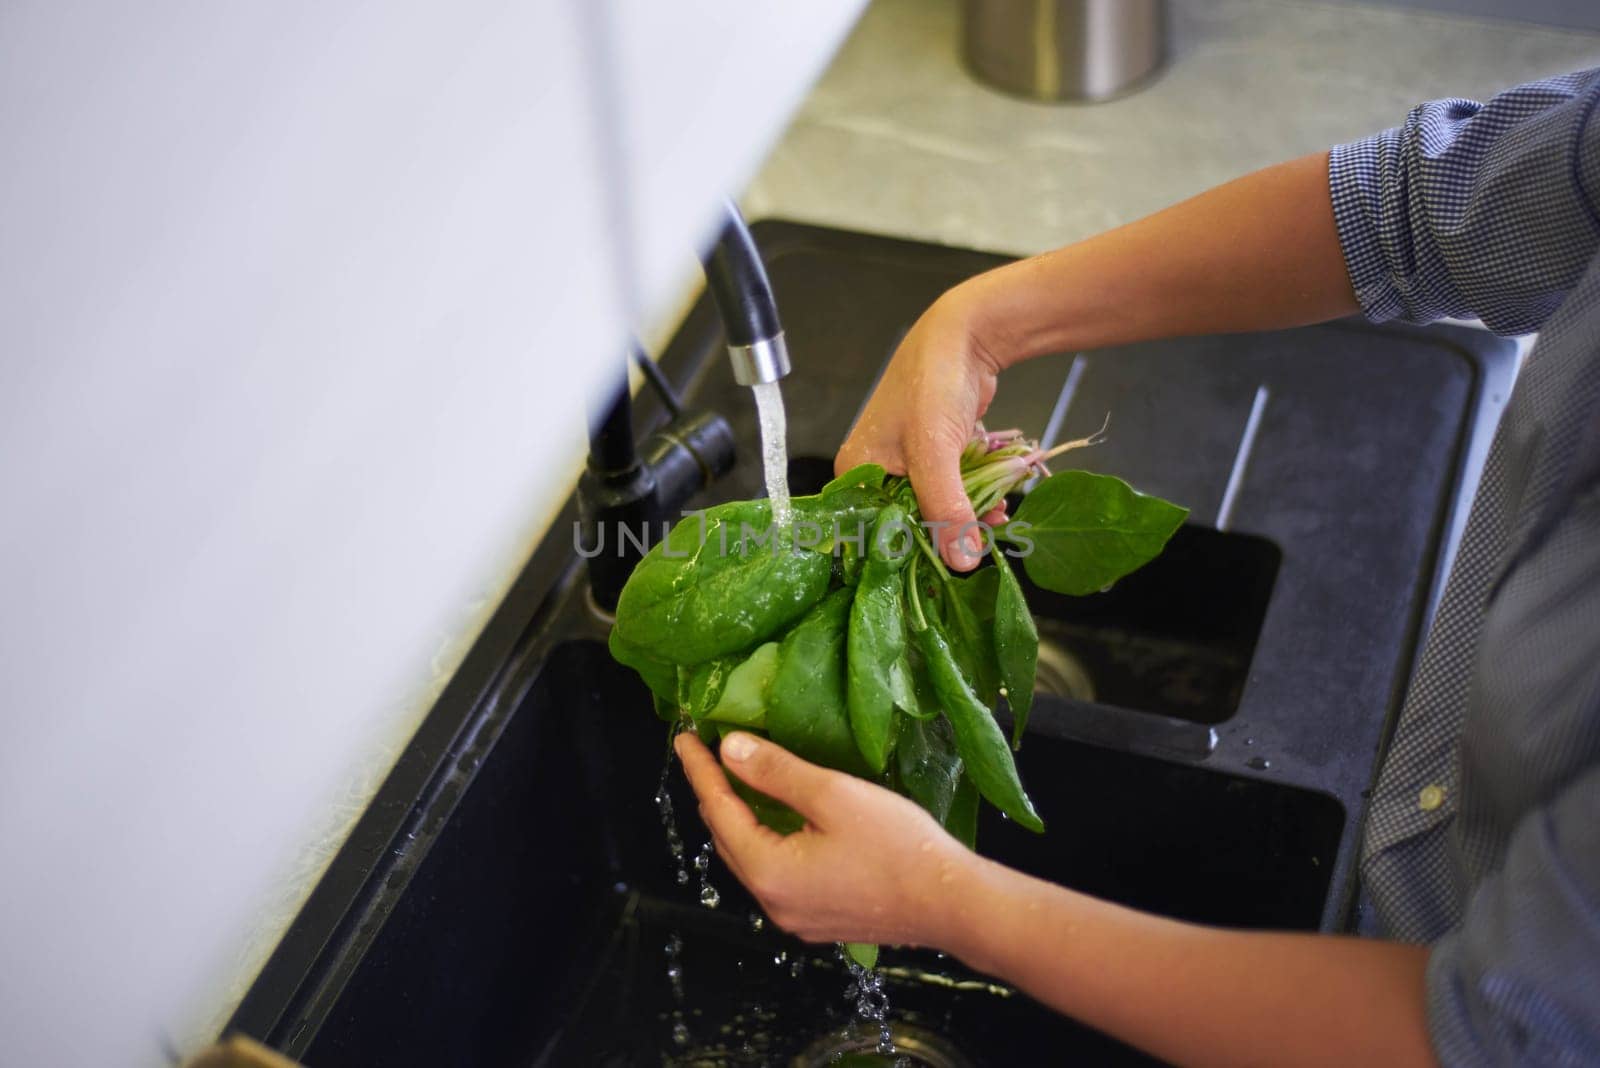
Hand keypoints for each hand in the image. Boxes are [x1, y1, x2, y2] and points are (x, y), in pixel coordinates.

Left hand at [674, 730, 973, 947]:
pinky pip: (776, 875)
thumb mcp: (833, 795)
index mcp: (768, 872)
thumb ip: (776, 772)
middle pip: (729, 840)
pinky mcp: (819, 919)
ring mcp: (795, 918)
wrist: (953, 904)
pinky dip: (766, 842)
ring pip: (752, 860)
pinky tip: (778, 821)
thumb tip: (728, 749)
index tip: (684, 737)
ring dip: (741, 820)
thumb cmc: (897, 846)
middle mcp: (773, 903)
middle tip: (707, 755)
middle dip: (716, 796)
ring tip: (736, 781)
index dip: (701, 771)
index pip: (719, 811)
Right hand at [835, 285, 1006, 570]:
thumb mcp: (935, 453)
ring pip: (937, 503)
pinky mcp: (936, 451)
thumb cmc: (933, 386)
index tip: (943, 567)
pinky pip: (954, 485)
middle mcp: (877, 468)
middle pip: (910, 517)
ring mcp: (908, 458)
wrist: (967, 334)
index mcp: (858, 470)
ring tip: (997, 518)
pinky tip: (999, 504)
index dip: (909, 549)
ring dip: (968, 513)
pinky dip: (975, 495)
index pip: (876, 526)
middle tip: (978, 544)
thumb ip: (946, 509)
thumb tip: (961, 564)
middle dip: (947, 529)